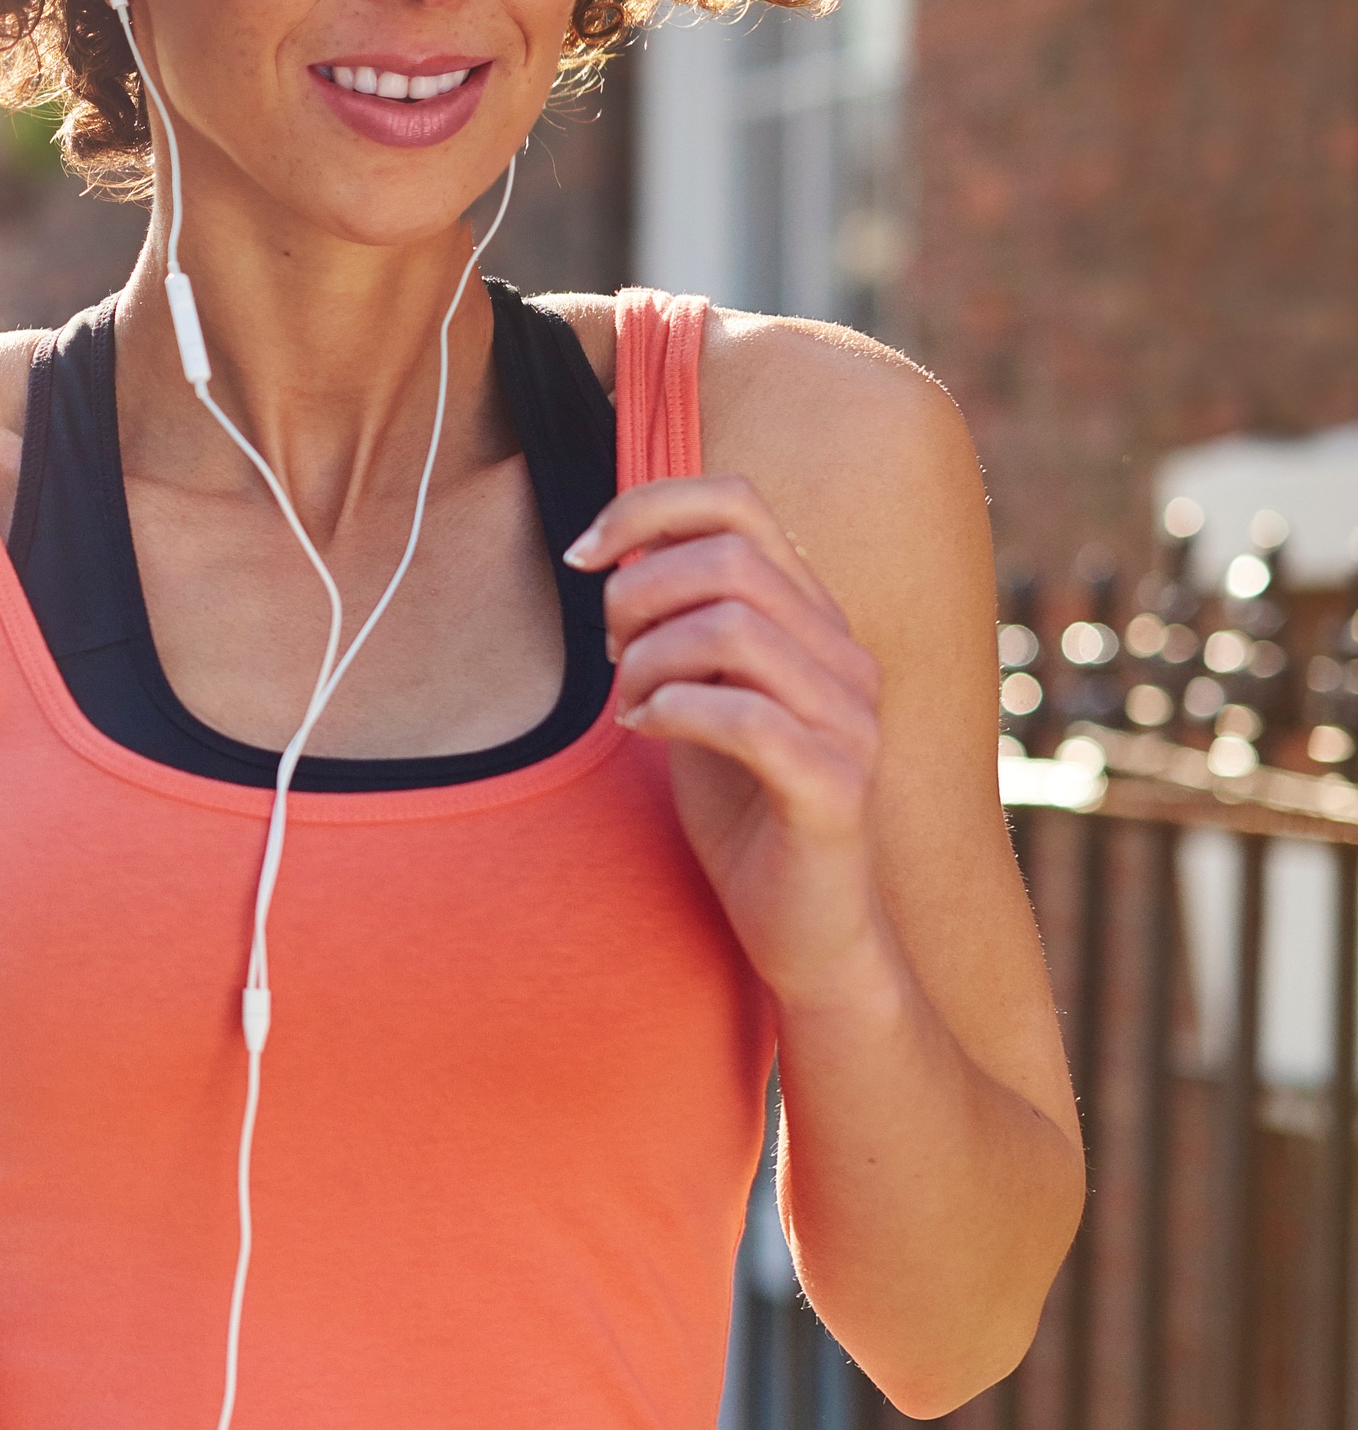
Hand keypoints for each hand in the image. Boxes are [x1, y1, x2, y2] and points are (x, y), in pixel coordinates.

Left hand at [572, 474, 895, 1012]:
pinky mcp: (836, 788)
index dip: (645, 508)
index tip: (581, 556)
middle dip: (635, 596)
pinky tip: (649, 731)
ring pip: (733, 629)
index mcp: (810, 620)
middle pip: (726, 559)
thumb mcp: (695, 693)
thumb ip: (675, 622)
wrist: (802, 927)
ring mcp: (850, 720)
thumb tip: (614, 549)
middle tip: (610, 656)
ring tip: (630, 704)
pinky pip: (749, 717)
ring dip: (649, 660)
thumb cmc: (740, 808)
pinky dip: (675, 710)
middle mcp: (842, 656)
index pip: (738, 502)